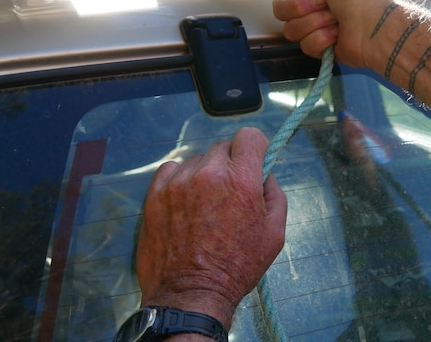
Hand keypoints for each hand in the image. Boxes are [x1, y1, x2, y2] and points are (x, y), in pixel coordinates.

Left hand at [136, 127, 286, 329]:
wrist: (190, 295)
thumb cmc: (237, 267)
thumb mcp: (274, 233)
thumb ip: (275, 195)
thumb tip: (265, 175)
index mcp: (241, 180)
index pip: (249, 136)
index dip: (255, 147)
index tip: (254, 161)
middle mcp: (209, 174)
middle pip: (223, 147)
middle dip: (231, 164)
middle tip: (231, 192)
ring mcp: (178, 182)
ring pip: (198, 160)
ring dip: (205, 173)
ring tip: (206, 204)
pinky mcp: (155, 194)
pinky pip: (171, 169)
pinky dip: (181, 179)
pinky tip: (186, 202)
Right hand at [273, 0, 392, 67]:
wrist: (371, 25)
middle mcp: (312, 2)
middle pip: (280, 7)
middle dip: (303, 4)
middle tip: (326, 1)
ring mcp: (315, 25)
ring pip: (290, 28)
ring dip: (314, 21)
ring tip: (335, 19)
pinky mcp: (319, 46)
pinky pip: (304, 45)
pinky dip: (321, 39)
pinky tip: (337, 35)